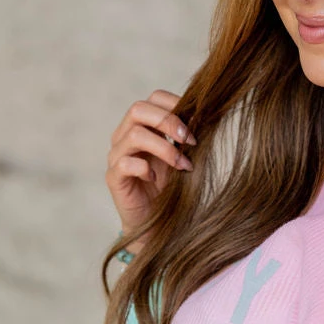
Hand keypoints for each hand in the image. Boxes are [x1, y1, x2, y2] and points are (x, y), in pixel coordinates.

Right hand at [106, 90, 196, 248]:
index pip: (154, 98)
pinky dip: (145, 168)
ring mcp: (116, 156)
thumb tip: (209, 116)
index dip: (176, 104)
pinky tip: (156, 179)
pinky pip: (125, 164)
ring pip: (134, 135)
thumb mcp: (183, 157)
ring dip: (165, 148)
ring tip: (183, 166)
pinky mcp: (114, 178)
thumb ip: (187, 138)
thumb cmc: (170, 188)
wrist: (156, 224)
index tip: (198, 122)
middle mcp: (125, 136)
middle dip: (169, 121)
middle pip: (138, 109)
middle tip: (191, 141)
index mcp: (143, 126)